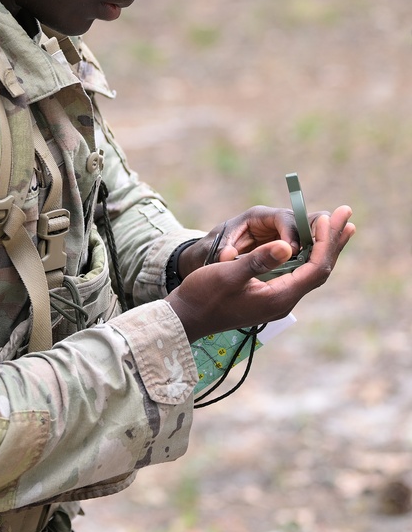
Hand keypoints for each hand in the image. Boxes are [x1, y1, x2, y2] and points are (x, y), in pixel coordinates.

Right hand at [166, 205, 354, 342]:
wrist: (186, 317)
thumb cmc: (203, 295)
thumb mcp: (228, 274)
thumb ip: (258, 261)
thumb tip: (286, 245)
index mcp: (279, 297)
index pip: (315, 267)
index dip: (326, 241)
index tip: (329, 217)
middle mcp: (284, 300)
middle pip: (319, 269)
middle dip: (333, 241)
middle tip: (346, 214)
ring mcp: (277, 300)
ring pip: (310, 272)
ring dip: (324, 247)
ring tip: (338, 226)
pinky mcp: (268, 297)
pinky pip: (297, 274)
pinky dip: (308, 255)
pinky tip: (309, 246)